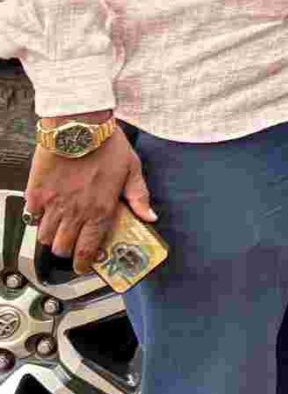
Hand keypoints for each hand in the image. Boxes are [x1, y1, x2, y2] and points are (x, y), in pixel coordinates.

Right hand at [25, 119, 153, 268]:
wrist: (78, 126)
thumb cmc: (107, 145)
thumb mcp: (133, 170)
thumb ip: (139, 197)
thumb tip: (150, 217)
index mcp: (100, 211)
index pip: (88, 250)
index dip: (84, 264)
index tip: (84, 266)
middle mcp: (75, 213)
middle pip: (63, 248)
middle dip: (67, 252)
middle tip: (72, 245)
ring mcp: (53, 204)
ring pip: (45, 236)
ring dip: (52, 236)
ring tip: (60, 228)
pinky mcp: (36, 193)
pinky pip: (32, 216)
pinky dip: (37, 218)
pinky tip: (46, 210)